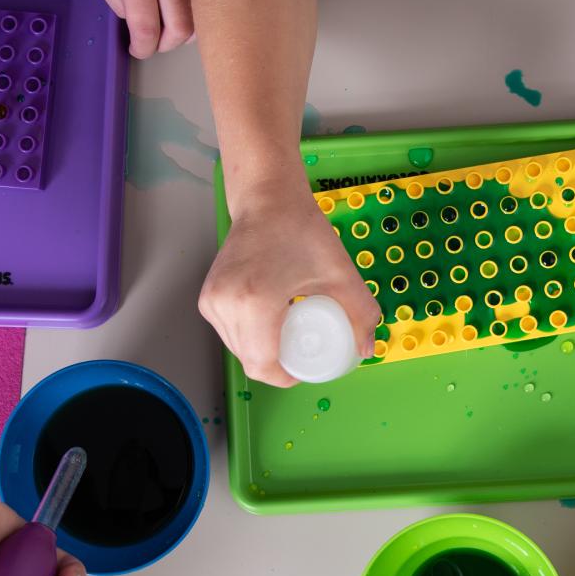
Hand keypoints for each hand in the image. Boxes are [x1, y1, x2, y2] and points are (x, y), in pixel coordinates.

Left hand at [82, 0, 195, 57]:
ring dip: (185, 28)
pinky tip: (182, 3)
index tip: (139, 49)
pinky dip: (196, 7)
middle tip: (155, 41)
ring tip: (168, 22)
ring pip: (201, 14)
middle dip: (167, 44)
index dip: (144, 48)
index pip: (148, 28)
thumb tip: (137, 22)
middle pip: (182, 29)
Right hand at [199, 185, 381, 387]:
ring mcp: (212, 301)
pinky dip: (249, 336)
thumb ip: (361, 314)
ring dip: (262, 350)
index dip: (287, 376)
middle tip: (303, 349)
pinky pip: (229, 333)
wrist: (268, 200)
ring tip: (288, 333)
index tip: (306, 366)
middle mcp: (226, 304)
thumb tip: (367, 348)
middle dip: (278, 364)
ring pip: (238, 349)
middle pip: (251, 361)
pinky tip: (269, 323)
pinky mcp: (207, 298)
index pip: (264, 365)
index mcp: (256, 302)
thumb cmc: (300, 230)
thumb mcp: (341, 274)